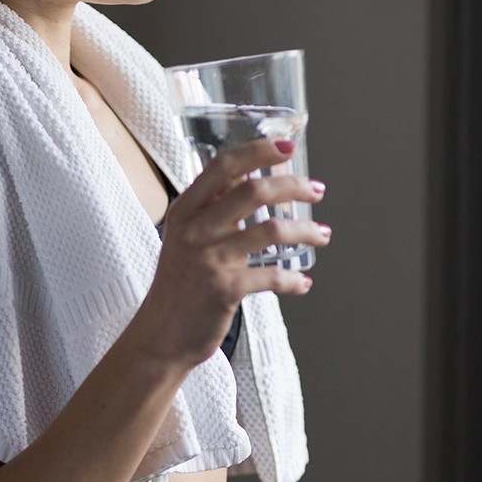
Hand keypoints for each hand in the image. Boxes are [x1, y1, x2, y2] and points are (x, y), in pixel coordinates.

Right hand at [139, 136, 328, 366]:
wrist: (161, 334)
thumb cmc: (178, 285)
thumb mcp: (184, 238)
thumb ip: (211, 210)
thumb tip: (250, 179)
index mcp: (185, 211)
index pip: (223, 167)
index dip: (257, 151)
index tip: (285, 147)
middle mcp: (195, 230)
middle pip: (253, 191)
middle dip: (293, 186)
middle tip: (316, 191)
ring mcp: (210, 259)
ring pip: (271, 231)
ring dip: (305, 231)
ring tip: (320, 234)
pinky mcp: (225, 289)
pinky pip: (272, 276)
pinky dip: (293, 279)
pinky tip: (303, 282)